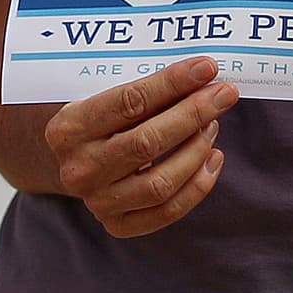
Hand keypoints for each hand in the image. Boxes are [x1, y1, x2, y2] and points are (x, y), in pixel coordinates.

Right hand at [44, 57, 234, 236]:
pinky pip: (167, 211)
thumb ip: (145, 90)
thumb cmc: (100, 121)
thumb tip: (202, 76)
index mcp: (69, 128)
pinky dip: (198, 186)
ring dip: (197, 150)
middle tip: (224, 94)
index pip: (129, 102)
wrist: (75, 162)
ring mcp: (97, 201)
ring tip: (213, 125)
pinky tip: (212, 159)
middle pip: (147, 142)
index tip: (206, 68)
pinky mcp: (117, 224)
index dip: (173, 83)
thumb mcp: (105, 98)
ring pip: (160, 183)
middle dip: (193, 114)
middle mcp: (79, 168)